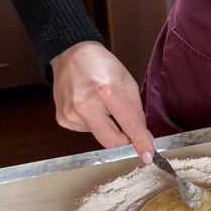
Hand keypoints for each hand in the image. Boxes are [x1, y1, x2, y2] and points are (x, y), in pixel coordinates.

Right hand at [50, 41, 154, 162]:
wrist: (71, 54)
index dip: (141, 142)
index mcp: (107, 91)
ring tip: (101, 103)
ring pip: (100, 135)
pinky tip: (89, 105)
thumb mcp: (127, 81)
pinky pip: (86, 131)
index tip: (148, 156)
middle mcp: (86, 104)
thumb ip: (136, 110)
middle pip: (111, 141)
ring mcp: (71, 113)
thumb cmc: (101, 64)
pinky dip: (92, 122)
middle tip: (127, 127)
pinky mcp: (63, 119)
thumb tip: (142, 136)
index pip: (129, 125)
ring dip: (106, 125)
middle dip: (124, 139)